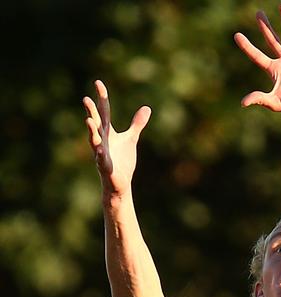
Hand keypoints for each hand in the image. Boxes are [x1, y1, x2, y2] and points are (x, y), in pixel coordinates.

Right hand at [82, 80, 150, 196]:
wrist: (120, 183)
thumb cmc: (122, 160)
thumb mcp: (131, 139)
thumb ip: (137, 124)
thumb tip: (147, 108)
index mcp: (108, 132)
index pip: (104, 112)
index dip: (102, 97)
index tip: (98, 82)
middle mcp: (102, 140)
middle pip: (96, 124)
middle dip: (91, 112)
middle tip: (86, 99)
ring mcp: (102, 153)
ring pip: (94, 140)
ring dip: (91, 131)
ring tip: (88, 120)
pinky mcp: (106, 167)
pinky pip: (102, 160)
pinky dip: (101, 155)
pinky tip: (101, 150)